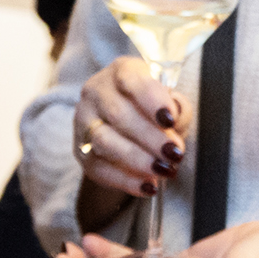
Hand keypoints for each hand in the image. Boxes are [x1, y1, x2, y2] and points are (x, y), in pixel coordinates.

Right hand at [75, 56, 186, 202]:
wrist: (125, 125)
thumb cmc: (152, 108)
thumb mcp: (168, 99)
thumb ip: (178, 108)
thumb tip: (175, 122)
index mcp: (121, 71)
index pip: (131, 80)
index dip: (151, 100)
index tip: (170, 119)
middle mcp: (96, 92)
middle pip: (119, 115)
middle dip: (150, 137)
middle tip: (174, 153)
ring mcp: (84, 122)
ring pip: (105, 142)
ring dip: (138, 159)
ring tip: (164, 170)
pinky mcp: (80, 152)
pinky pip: (100, 168)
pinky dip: (127, 180)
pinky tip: (149, 186)